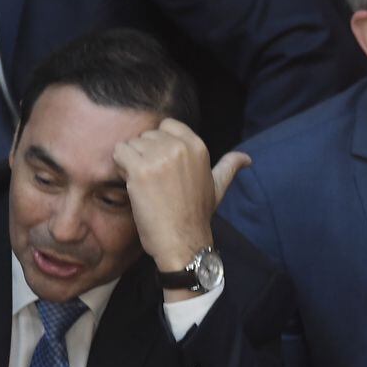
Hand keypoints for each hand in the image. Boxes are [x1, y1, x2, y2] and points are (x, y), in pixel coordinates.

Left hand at [112, 118, 251, 274]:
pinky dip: (120, 168)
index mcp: (198, 146)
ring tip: (145, 185)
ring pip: (131, 144)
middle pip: (147, 136)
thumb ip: (229, 167)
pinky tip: (133, 186)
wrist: (183, 241)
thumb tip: (247, 159)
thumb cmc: (197, 216)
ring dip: (131, 162)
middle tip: (154, 181)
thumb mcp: (218, 187)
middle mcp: (180, 147)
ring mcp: (159, 157)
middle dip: (145, 154)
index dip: (160, 144)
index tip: (164, 166)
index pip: (167, 125)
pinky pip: (119, 153)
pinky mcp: (140, 170)